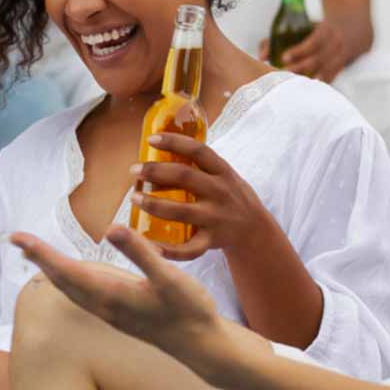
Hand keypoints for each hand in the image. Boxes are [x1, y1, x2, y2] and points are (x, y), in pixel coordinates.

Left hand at [11, 228, 234, 375]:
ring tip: (37, 254)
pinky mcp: (118, 317)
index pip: (64, 270)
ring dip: (51, 271)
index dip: (40, 252)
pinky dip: (68, 282)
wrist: (201, 347)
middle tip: (17, 239)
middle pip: (61, 280)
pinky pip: (82, 297)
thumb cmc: (189, 311)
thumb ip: (140, 253)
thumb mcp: (168, 278)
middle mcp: (103, 307)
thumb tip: (111, 228)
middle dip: (39, 258)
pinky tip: (71, 278)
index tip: (18, 237)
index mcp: (109, 295)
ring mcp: (109, 315)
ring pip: (70, 290)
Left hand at [130, 133, 285, 261]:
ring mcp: (217, 217)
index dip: (174, 142)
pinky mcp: (212, 241)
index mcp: (223, 172)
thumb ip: (199, 165)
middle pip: (184, 177)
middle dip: (155, 171)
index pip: (198, 151)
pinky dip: (169, 250)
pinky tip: (148, 246)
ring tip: (135, 198)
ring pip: (180, 211)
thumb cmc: (229, 196)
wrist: (255, 230)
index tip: (151, 139)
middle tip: (134, 170)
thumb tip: (160, 147)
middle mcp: (220, 192)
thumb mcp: (223, 176)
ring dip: (153, 205)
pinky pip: (189, 248)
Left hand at [273, 23, 356, 82]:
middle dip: (299, 68)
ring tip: (293, 85)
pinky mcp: (343, 66)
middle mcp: (337, 42)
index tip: (283, 57)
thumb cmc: (318, 28)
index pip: (314, 41)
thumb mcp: (303, 26)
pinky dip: (319, 84)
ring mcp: (342, 55)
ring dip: (309, 79)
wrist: (353, 28)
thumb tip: (261, 57)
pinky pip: (332, 78)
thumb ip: (278, 38)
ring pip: (326, 71)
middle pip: (318, 59)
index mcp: (326, 29)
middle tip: (283, 74)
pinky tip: (307, 89)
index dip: (299, 50)